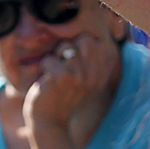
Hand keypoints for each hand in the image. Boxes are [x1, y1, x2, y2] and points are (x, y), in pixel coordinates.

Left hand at [23, 34, 121, 148]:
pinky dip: (44, 70)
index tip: (77, 65)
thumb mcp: (86, 75)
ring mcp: (79, 74)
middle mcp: (96, 71)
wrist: (51, 121)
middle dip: (68, 50)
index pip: (93, 39)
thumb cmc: (65, 93)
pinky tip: (48, 83)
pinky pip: (48, 60)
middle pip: (81, 39)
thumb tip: (88, 27)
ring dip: (55, 60)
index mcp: (105, 70)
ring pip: (63, 48)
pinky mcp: (61, 78)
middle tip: (65, 69)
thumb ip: (91, 54)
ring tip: (56, 76)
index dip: (80, 48)